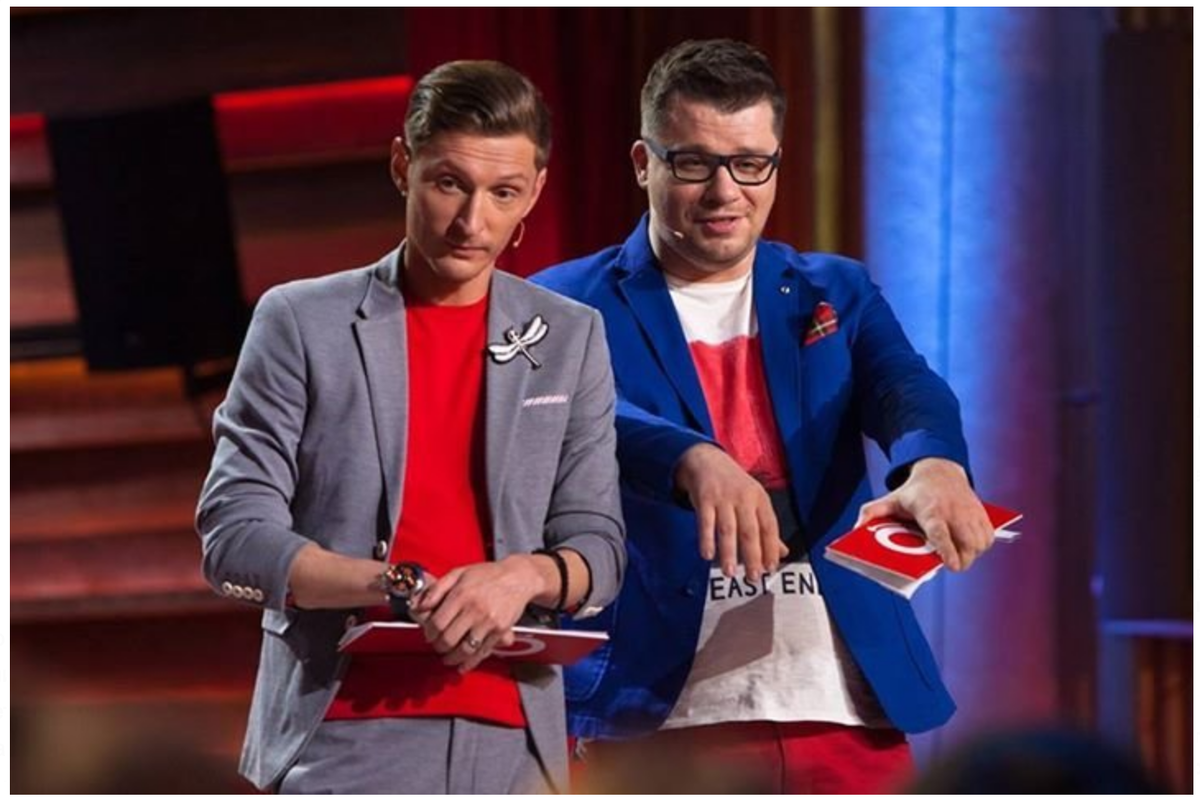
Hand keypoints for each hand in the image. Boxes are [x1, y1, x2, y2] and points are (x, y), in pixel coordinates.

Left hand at [408, 557, 547, 672]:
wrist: (518, 577)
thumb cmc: (488, 574)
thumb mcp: (459, 573)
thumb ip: (437, 589)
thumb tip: (420, 605)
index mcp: (461, 594)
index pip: (437, 623)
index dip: (429, 633)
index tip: (429, 635)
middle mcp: (474, 609)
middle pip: (448, 639)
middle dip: (439, 647)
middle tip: (438, 646)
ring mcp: (488, 622)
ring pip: (464, 649)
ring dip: (452, 658)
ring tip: (448, 658)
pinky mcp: (500, 631)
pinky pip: (483, 652)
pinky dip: (470, 663)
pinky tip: (463, 665)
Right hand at [674, 444, 787, 581]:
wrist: (706, 460)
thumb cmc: (734, 486)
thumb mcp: (754, 501)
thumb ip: (766, 527)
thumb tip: (782, 553)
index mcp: (760, 499)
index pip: (769, 526)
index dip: (771, 548)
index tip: (771, 568)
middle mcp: (743, 497)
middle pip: (750, 531)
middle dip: (752, 556)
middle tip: (753, 577)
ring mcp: (723, 497)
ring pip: (727, 529)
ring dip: (728, 553)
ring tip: (729, 573)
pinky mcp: (704, 498)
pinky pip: (705, 522)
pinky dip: (706, 539)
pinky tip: (707, 555)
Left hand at [854, 458, 992, 571]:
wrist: (940, 470)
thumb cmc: (914, 492)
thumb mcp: (889, 499)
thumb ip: (870, 513)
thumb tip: (856, 529)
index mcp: (929, 508)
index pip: (939, 531)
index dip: (946, 549)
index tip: (950, 565)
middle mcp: (952, 509)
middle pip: (966, 543)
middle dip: (962, 560)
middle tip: (952, 564)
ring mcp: (969, 511)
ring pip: (980, 543)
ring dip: (972, 554)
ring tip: (959, 553)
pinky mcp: (982, 512)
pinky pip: (988, 537)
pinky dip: (982, 545)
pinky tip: (969, 544)